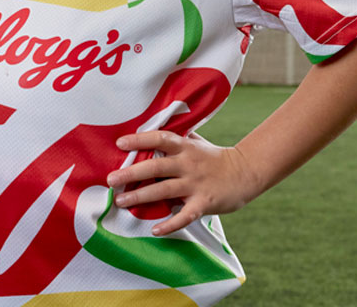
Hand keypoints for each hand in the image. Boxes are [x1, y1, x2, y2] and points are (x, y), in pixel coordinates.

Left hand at [105, 130, 258, 236]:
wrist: (246, 172)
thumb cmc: (216, 157)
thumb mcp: (197, 142)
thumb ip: (177, 137)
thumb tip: (153, 126)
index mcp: (185, 147)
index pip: (160, 139)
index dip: (140, 140)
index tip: (120, 143)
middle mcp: (188, 164)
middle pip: (156, 167)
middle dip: (131, 173)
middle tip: (110, 180)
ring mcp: (195, 184)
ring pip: (164, 191)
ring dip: (140, 197)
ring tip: (120, 201)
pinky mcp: (203, 203)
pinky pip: (184, 216)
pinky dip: (170, 224)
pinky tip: (155, 230)